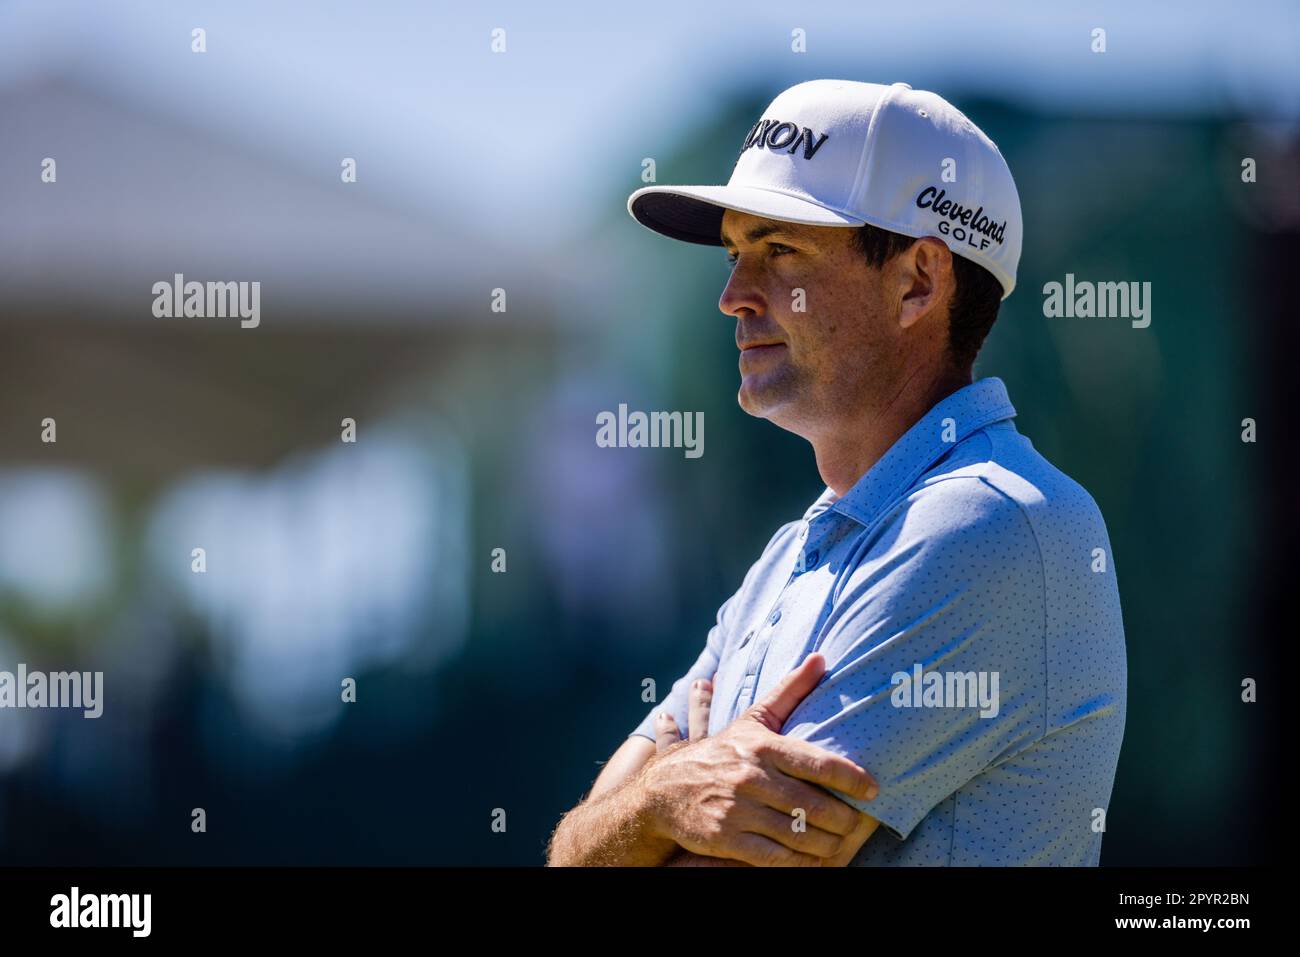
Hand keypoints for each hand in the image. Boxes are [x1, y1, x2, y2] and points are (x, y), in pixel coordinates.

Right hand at [638, 653, 878, 866]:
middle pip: (815, 805)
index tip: (874, 789)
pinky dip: (798, 862)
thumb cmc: (719, 753)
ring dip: (826, 844)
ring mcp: (738, 810)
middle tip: (859, 824)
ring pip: (799, 834)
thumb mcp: (752, 719)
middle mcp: (751, 777)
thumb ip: (789, 691)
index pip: (818, 763)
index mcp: (762, 746)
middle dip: (844, 819)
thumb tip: (821, 658)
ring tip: (840, 844)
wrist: (662, 790)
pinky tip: (811, 859)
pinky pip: (775, 857)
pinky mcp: (726, 838)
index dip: (852, 778)